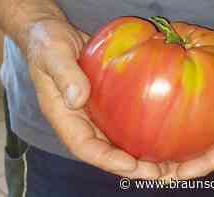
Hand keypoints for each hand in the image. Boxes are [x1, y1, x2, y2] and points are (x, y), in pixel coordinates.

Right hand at [22, 19, 161, 178]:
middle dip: (130, 167)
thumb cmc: (47, 42)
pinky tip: (162, 137)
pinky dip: (141, 134)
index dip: (107, 159)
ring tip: (167, 164)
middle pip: (105, 152)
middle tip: (159, 172)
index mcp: (63, 115)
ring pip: (116, 142)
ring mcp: (94, 114)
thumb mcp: (52, 52)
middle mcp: (79, 121)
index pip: (84, 146)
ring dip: (140, 156)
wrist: (52, 33)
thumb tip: (77, 98)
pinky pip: (123, 125)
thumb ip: (63, 73)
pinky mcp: (106, 104)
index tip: (131, 165)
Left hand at [160, 20, 213, 179]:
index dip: (207, 165)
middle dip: (187, 165)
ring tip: (155, 161)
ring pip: (201, 138)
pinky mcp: (211, 100)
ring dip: (180, 151)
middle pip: (211, 151)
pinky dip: (180, 128)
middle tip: (160, 174)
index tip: (182, 173)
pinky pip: (195, 119)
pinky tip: (161, 132)